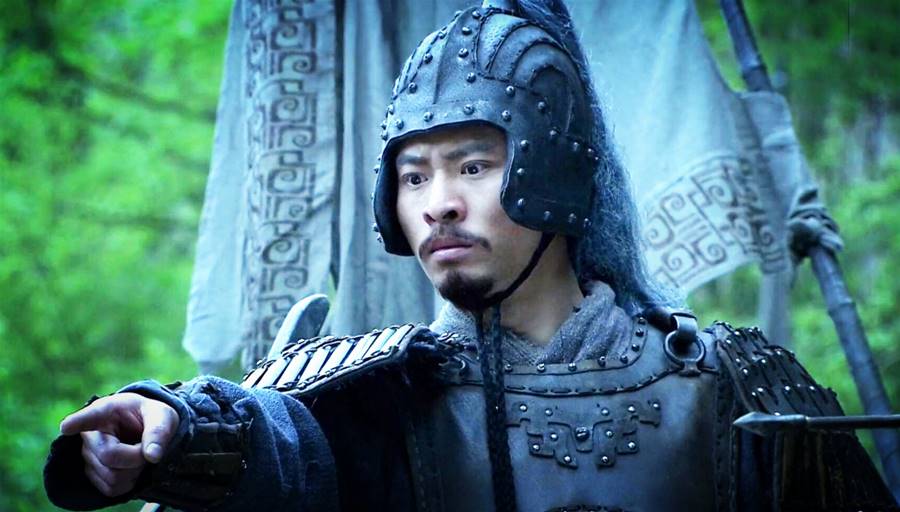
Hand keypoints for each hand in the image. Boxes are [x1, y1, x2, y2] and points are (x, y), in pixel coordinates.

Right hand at [60, 392, 178, 496]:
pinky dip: (129, 483)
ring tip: (138, 455)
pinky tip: (131, 468)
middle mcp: (90, 434)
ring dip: (135, 471)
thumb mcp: (161, 416)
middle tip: (145, 447)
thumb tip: (152, 456)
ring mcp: (87, 456)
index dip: (77, 422)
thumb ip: (159, 431)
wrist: (144, 430)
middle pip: (110, 456)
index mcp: (106, 411)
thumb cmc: (150, 418)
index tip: (67, 426)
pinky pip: (111, 490)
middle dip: (137, 456)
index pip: (88, 417)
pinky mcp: (91, 474)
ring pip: (112, 477)